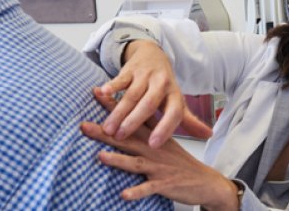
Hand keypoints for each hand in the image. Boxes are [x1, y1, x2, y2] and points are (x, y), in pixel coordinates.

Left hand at [82, 92, 238, 210]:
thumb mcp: (164, 140)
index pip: (132, 117)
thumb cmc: (179, 162)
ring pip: (136, 162)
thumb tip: (126, 116)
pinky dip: (137, 191)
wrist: (204, 181)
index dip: (114, 105)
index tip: (96, 94)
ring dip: (118, 160)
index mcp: (153, 136)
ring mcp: (159, 167)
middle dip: (106, 132)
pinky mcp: (164, 184)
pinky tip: (123, 194)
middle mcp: (154, 149)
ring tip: (101, 156)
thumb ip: (145, 128)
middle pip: (128, 138)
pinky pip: (149, 188)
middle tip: (83, 126)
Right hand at [99, 40, 211, 146]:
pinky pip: (120, 78)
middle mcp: (161, 84)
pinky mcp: (130, 69)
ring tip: (108, 128)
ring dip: (118, 111)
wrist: (153, 54)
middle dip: (134, 121)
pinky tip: (101, 94)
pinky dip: (111, 85)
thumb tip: (208, 134)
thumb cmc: (164, 85)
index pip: (173, 113)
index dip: (165, 129)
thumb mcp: (177, 100)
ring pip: (131, 95)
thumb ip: (189, 120)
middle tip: (120, 137)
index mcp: (174, 95)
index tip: (153, 145)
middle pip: (148, 104)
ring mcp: (145, 75)